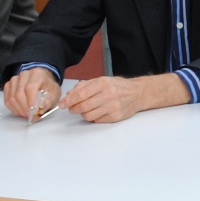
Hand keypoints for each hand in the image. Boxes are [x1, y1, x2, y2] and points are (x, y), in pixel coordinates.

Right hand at [3, 66, 61, 120]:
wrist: (43, 82)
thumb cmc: (48, 88)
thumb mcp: (54, 95)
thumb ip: (47, 102)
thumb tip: (38, 110)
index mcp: (37, 74)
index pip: (30, 87)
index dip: (30, 101)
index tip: (34, 112)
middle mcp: (24, 75)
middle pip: (19, 93)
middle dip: (25, 108)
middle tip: (31, 117)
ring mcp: (14, 80)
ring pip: (12, 97)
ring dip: (19, 110)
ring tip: (27, 115)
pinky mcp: (8, 86)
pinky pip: (7, 100)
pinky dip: (13, 108)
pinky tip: (21, 111)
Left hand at [62, 75, 187, 122]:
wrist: (137, 93)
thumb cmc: (118, 86)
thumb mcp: (101, 80)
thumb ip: (84, 86)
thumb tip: (70, 94)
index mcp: (103, 83)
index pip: (81, 94)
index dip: (69, 100)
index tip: (62, 103)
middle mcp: (108, 95)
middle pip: (83, 106)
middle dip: (73, 108)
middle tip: (71, 108)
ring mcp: (112, 107)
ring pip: (88, 115)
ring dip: (83, 113)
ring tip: (86, 109)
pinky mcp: (115, 117)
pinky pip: (97, 120)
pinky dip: (93, 117)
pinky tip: (97, 111)